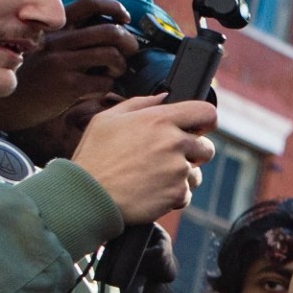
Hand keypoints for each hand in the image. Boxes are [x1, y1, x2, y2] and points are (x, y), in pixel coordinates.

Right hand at [1, 0, 139, 132]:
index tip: (124, 18)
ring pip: (112, 55)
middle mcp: (59, 40)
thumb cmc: (34, 75)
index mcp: (55, 28)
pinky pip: (104, 82)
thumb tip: (114, 32)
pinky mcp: (68, 85)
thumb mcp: (46, 47)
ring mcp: (63, 62)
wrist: (7, 103)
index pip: (91, 3)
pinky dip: (107, 86)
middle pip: (111, 31)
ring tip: (112, 72)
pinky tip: (96, 89)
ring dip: (120, 66)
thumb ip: (71, 38)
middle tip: (129, 52)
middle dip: (129, 42)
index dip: (115, 7)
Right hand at [69, 95, 218, 225]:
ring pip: (195, 173)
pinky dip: (172, 195)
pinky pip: (186, 193)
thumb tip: (164, 96)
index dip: (204, 121)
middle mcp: (173, 142)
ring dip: (181, 176)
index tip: (197, 128)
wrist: (86, 196)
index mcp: (158, 120)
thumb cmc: (93, 157)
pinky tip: (149, 191)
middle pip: (206, 147)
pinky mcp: (177, 193)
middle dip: (192, 153)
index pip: (206, 112)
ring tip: (151, 177)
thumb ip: (139, 104)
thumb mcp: (106, 120)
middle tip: (165, 159)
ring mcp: (177, 169)